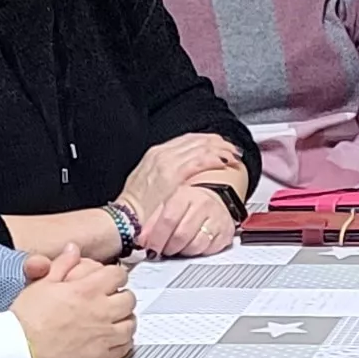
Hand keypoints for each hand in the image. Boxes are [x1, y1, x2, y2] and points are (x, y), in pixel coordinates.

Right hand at [11, 246, 135, 357]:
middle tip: (112, 299)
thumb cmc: (27, 319)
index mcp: (87, 291)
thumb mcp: (42, 283)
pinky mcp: (102, 357)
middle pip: (129, 299)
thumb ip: (62, 264)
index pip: (119, 275)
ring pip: (131, 324)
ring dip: (124, 319)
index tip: (110, 279)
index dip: (115, 275)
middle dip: (122, 296)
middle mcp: (101, 312)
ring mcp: (104, 336)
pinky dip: (123, 341)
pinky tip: (112, 338)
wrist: (20, 350)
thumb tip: (73, 249)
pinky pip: (125, 347)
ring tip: (113, 319)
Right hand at [129, 132, 248, 208]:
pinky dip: (214, 159)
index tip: (219, 145)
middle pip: (196, 140)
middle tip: (232, 149)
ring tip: (233, 155)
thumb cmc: (137, 207)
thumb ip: (165, 173)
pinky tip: (224, 162)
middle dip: (218, 142)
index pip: (187, 139)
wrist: (124, 218)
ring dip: (221, 150)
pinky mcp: (173, 175)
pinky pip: (199, 161)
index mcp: (156, 154)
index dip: (207, 140)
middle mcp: (161, 153)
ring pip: (201, 147)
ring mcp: (167, 162)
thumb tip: (181, 174)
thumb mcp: (150, 182)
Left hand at [136, 178, 238, 258]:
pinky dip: (197, 253)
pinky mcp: (225, 233)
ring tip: (178, 247)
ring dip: (182, 252)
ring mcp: (217, 218)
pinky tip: (192, 245)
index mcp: (184, 195)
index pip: (168, 220)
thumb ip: (152, 222)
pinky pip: (208, 251)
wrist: (212, 200)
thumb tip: (143, 240)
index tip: (150, 248)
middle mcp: (203, 204)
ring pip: (195, 246)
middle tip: (163, 250)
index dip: (156, 238)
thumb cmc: (186, 205)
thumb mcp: (166, 205)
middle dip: (168, 248)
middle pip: (181, 235)